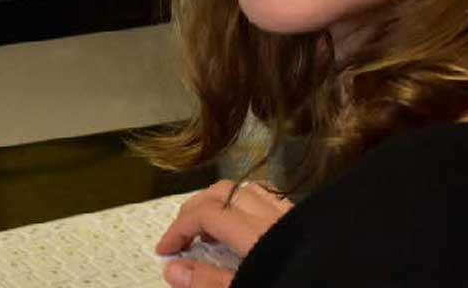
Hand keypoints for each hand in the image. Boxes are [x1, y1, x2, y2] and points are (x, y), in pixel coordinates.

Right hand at [157, 180, 293, 287]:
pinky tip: (241, 218)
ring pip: (245, 189)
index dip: (178, 229)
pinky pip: (268, 195)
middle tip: (179, 237)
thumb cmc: (299, 286)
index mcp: (256, 235)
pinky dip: (245, 200)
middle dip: (193, 210)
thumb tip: (173, 269)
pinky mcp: (302, 219)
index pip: (206, 215)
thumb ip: (209, 282)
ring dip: (219, 202)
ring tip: (207, 229)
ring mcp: (290, 215)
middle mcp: (272, 216)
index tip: (165, 250)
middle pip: (222, 194)